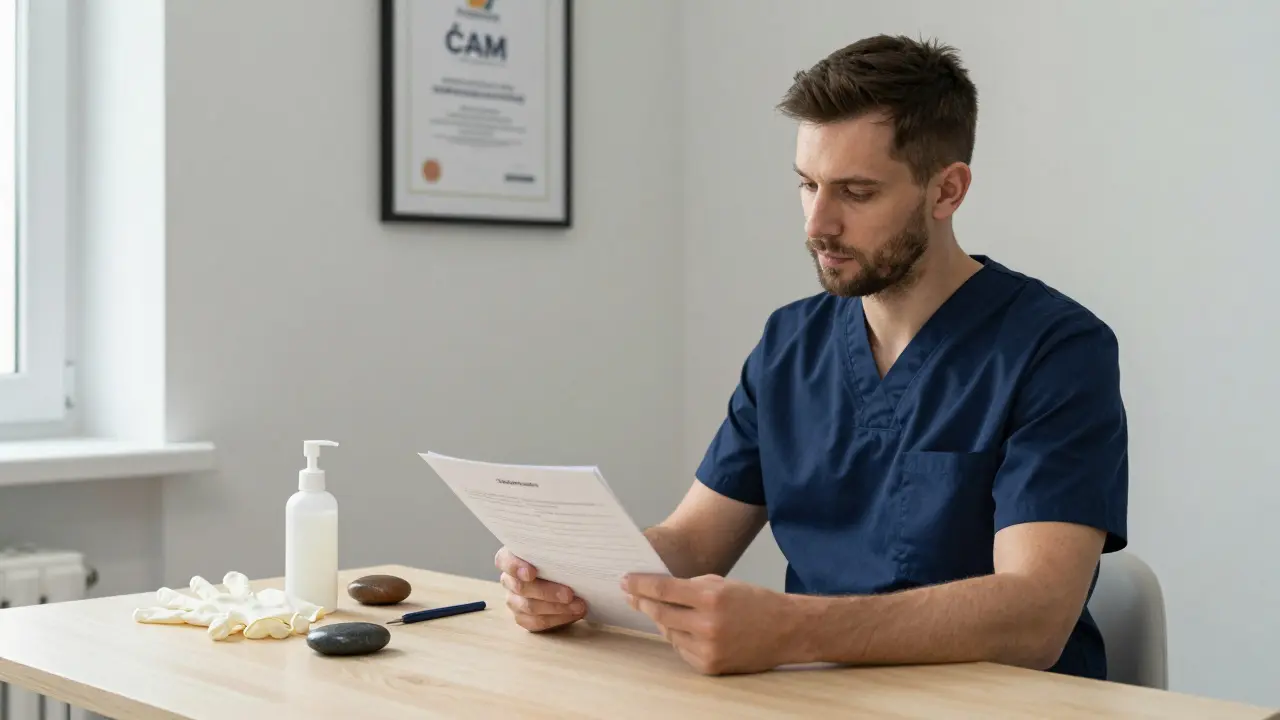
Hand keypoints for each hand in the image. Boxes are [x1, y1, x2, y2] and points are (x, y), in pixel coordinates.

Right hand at [494, 547, 586, 631]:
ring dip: (557, 608)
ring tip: (579, 606)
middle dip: (548, 592)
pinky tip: (572, 614)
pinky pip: (535, 622)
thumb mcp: (554, 549)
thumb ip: (553, 549)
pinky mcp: (522, 617)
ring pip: (529, 607)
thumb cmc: (557, 558)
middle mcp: (509, 579)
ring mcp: (513, 600)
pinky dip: (556, 619)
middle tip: (569, 594)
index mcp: (510, 558)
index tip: (532, 573)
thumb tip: (571, 550)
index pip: (504, 561)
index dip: (516, 567)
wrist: (563, 577)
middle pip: (521, 588)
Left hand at [622, 573, 799, 674]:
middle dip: (643, 602)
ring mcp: (708, 649)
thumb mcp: (722, 583)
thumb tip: (658, 590)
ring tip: (662, 610)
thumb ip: (690, 586)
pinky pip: (681, 649)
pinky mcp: (709, 666)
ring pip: (668, 632)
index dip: (640, 584)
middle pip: (660, 613)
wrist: (786, 630)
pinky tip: (686, 629)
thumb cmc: (755, 602)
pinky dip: (680, 638)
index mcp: (711, 597)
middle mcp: (708, 625)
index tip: (626, 580)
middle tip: (632, 595)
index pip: (663, 590)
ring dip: (663, 621)